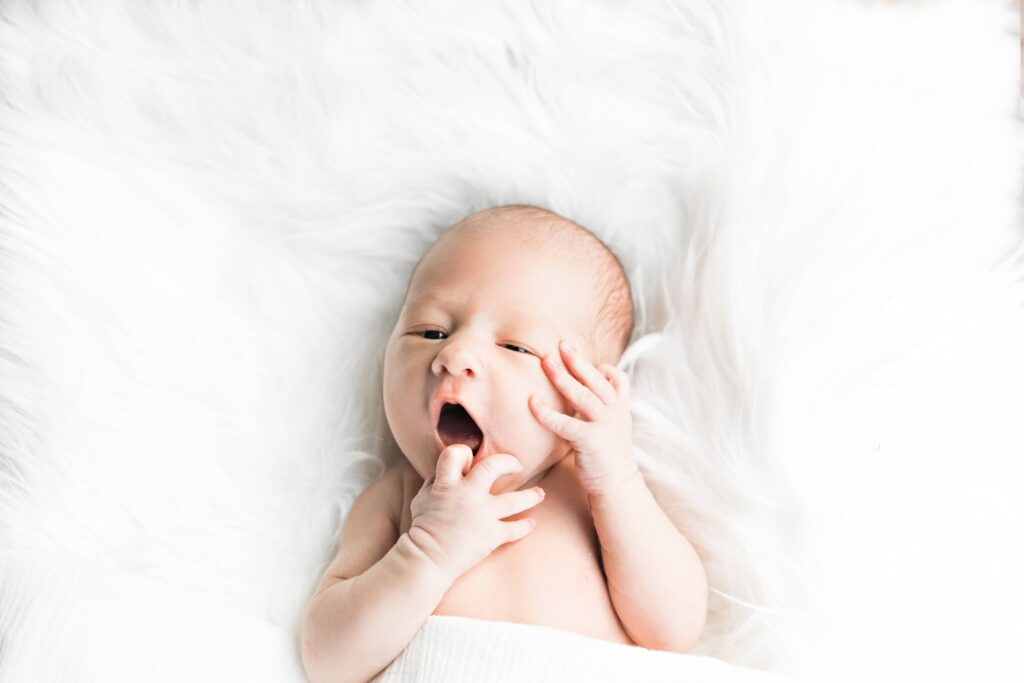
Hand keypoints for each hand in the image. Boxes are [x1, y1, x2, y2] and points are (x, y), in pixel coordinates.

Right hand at [407, 444, 544, 581]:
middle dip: (509, 462)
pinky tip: (531, 523)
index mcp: (446, 484)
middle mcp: (467, 495)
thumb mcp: (423, 497)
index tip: (472, 458)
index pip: (456, 453)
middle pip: (493, 467)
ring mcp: (481, 515)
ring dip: (531, 496)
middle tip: (517, 465)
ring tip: (540, 494)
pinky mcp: (491, 535)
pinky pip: (515, 529)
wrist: (427, 560)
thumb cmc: (423, 527)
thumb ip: (438, 480)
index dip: (464, 453)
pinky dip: (525, 526)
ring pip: (515, 500)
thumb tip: (454, 467)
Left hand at [530, 341, 638, 496]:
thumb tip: (586, 392)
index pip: (618, 379)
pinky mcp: (590, 440)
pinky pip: (565, 423)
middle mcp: (616, 413)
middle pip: (596, 380)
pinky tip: (532, 402)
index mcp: (621, 409)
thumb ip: (603, 409)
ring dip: (563, 377)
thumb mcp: (613, 427)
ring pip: (582, 395)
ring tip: (546, 361)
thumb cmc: (608, 456)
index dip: (604, 368)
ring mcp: (604, 425)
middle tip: (561, 344)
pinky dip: (547, 412)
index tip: (587, 358)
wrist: (617, 486)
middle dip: (577, 361)